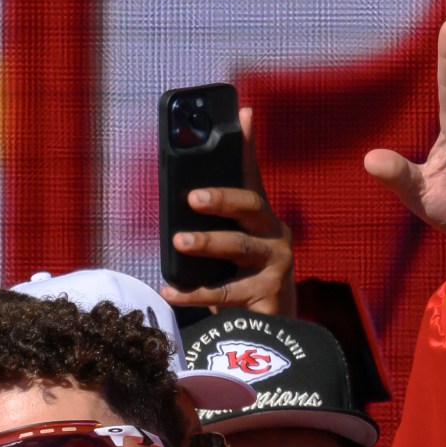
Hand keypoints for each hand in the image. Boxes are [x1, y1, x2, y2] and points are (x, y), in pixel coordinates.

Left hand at [163, 107, 293, 314]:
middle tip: (192, 196)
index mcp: (261, 218)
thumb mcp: (226, 249)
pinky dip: (192, 292)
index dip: (248, 145)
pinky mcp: (269, 294)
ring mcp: (276, 264)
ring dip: (207, 242)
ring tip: (178, 241)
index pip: (252, 175)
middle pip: (250, 206)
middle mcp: (274, 234)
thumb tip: (181, 196)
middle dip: (222, 198)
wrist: (269, 332)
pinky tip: (169, 290)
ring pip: (239, 247)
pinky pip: (225, 292)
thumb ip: (211, 224)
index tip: (242, 114)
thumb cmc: (241, 281)